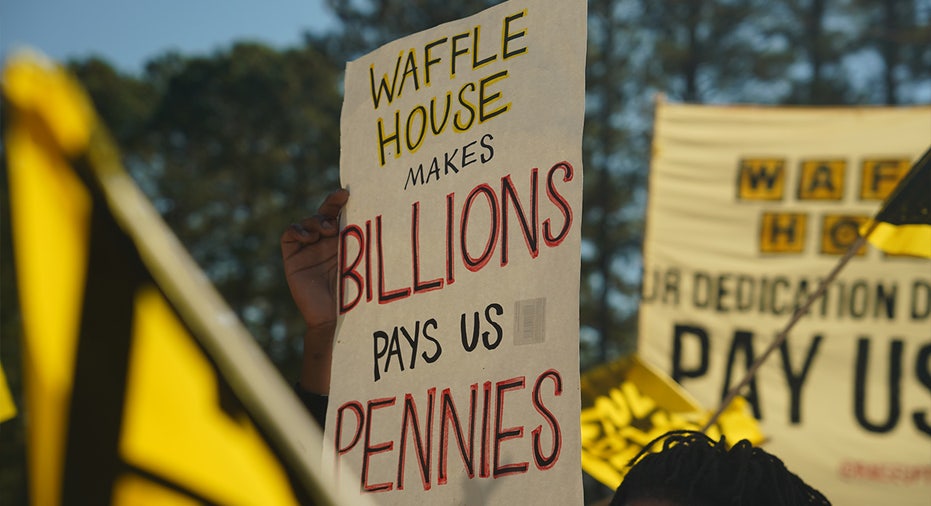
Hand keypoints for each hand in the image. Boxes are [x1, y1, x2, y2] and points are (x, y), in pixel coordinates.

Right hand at [281, 188, 348, 393]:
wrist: (335, 318)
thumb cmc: (356, 293)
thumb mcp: (363, 262)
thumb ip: (367, 243)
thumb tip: (391, 219)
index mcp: (343, 240)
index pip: (340, 214)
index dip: (340, 201)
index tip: (348, 193)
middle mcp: (325, 241)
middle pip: (323, 213)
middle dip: (330, 204)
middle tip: (339, 200)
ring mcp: (308, 248)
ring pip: (307, 221)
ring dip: (315, 220)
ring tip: (325, 230)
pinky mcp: (293, 257)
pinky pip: (290, 234)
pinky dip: (298, 230)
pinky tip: (308, 238)